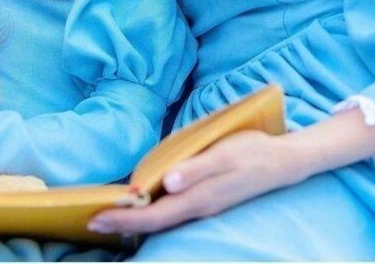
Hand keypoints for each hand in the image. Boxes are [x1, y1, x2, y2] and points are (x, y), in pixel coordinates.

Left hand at [88, 130, 304, 235]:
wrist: (282, 162)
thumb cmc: (251, 151)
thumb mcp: (224, 154)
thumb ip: (195, 169)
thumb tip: (166, 184)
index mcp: (198, 198)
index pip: (153, 215)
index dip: (125, 219)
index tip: (97, 219)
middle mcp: (198, 208)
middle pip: (154, 222)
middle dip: (123, 223)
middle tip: (92, 221)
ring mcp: (204, 206)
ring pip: (163, 219)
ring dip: (136, 219)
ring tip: (111, 214)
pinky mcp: (208, 200)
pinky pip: (174, 212)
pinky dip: (153, 212)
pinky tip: (144, 204)